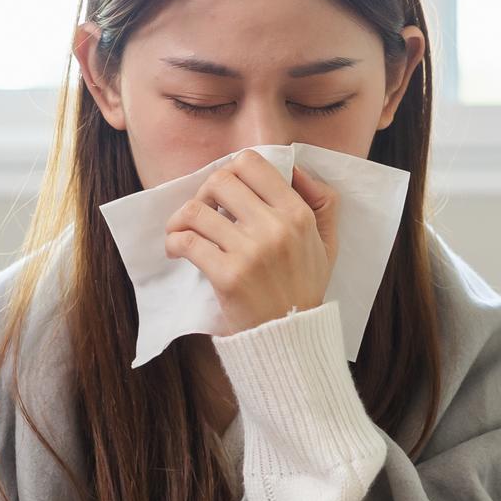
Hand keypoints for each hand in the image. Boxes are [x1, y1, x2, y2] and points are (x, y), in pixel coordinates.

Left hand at [164, 148, 339, 335]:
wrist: (292, 337)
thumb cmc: (304, 287)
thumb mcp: (327, 243)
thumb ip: (322, 201)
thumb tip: (295, 168)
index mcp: (298, 213)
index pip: (252, 163)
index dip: (231, 170)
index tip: (226, 193)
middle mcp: (275, 227)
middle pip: (220, 181)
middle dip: (204, 192)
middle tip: (204, 213)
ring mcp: (250, 252)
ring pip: (196, 210)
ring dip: (181, 219)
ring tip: (182, 231)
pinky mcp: (227, 276)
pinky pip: (187, 241)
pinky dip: (174, 242)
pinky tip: (177, 250)